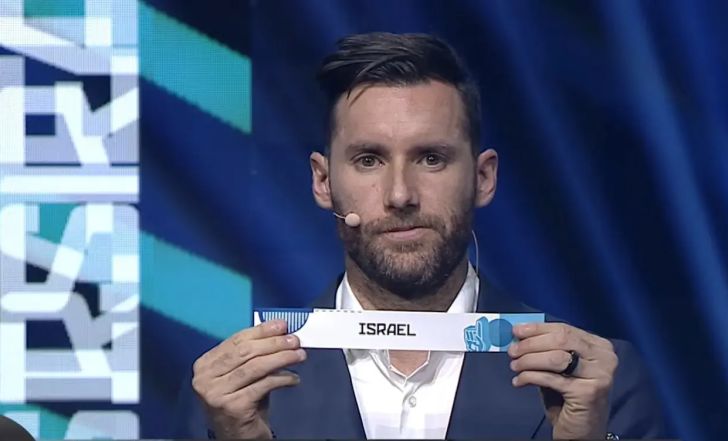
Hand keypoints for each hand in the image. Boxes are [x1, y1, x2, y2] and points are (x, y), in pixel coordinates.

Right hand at [192, 319, 305, 438]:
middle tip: (294, 341)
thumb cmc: (242, 402)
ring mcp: (216, 394)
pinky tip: (294, 378)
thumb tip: (280, 331)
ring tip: (299, 355)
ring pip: (255, 367)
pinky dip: (282, 379)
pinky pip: (263, 385)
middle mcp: (205, 378)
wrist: (238, 437)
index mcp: (205, 365)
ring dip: (282, 358)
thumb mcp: (243, 374)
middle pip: (245, 352)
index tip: (282, 325)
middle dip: (274, 343)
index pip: (236, 340)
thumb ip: (253, 354)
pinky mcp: (232, 407)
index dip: (261, 331)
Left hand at [508, 323, 617, 439]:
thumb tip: (519, 334)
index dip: (537, 329)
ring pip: (555, 358)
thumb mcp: (558, 369)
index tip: (516, 330)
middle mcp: (605, 358)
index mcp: (599, 346)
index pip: (564, 329)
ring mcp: (600, 375)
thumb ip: (546, 350)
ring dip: (529, 360)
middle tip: (512, 351)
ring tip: (514, 366)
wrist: (582, 432)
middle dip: (531, 344)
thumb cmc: (568, 397)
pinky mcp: (589, 392)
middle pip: (560, 340)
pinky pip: (551, 378)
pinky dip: (530, 377)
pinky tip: (519, 381)